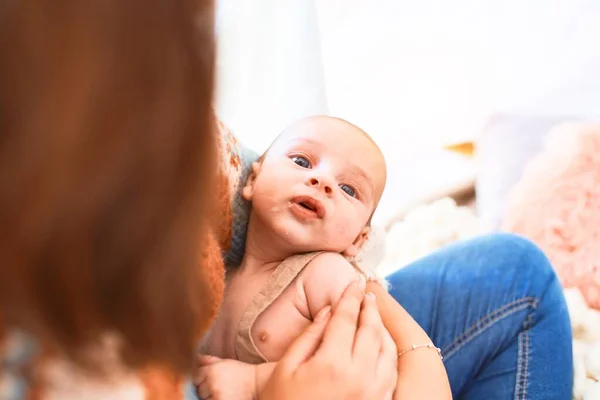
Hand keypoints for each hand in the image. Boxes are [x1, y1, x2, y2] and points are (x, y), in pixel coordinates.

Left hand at [194, 355, 255, 399]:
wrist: (256, 383)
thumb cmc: (241, 372)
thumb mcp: (225, 362)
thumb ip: (210, 360)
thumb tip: (197, 356)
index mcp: (212, 370)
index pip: (196, 376)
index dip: (202, 379)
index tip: (211, 380)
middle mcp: (212, 381)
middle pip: (200, 389)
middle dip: (206, 389)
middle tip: (219, 387)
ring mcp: (216, 394)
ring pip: (204, 399)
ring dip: (210, 397)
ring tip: (222, 392)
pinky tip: (224, 396)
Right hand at [259, 281, 396, 399]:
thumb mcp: (286, 369)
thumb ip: (309, 337)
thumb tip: (329, 311)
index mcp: (332, 364)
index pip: (346, 319)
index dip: (349, 298)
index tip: (353, 284)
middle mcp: (359, 377)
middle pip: (371, 330)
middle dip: (369, 308)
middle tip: (366, 293)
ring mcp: (373, 393)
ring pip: (387, 350)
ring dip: (382, 327)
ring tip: (374, 313)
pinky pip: (391, 372)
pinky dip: (389, 352)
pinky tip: (381, 344)